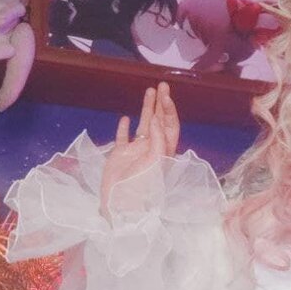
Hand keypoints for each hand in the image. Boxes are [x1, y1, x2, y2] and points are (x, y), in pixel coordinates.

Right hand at [101, 82, 178, 216]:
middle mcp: (152, 149)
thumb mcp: (156, 162)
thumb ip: (158, 139)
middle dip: (161, 104)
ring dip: (146, 109)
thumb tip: (155, 118)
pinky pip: (123, 139)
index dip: (169, 110)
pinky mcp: (120, 156)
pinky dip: (124, 128)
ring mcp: (136, 152)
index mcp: (165, 151)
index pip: (170, 126)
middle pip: (159, 122)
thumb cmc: (143, 186)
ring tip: (148, 91)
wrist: (120, 204)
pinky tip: (126, 119)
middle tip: (161, 85)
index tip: (165, 95)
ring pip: (143, 126)